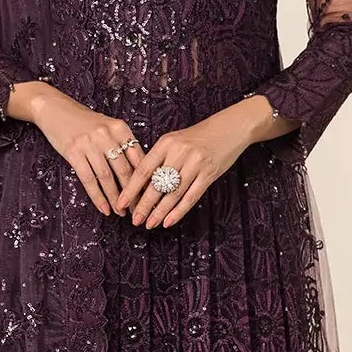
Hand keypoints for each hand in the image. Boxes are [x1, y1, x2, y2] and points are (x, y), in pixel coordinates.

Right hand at [18, 83, 143, 214]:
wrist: (55, 109)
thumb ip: (122, 145)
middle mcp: (107, 135)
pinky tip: (103, 208)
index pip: (138, 158)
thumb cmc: (85, 122)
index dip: (145, 180)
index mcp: (120, 128)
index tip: (150, 196)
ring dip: (115, 199)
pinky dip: (97, 197)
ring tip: (120, 212)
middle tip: (138, 210)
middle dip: (132, 194)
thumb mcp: (108, 128)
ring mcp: (89, 143)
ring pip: (107, 178)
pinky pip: (88, 179)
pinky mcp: (73, 152)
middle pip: (124, 170)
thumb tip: (139, 174)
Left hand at [117, 103, 257, 228]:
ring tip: (150, 224)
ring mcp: (195, 164)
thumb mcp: (175, 140)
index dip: (131, 189)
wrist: (230, 128)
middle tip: (135, 220)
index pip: (143, 170)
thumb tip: (140, 184)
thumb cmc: (198, 137)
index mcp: (166, 143)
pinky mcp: (209, 174)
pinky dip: (178, 211)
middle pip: (156, 184)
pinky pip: (191, 197)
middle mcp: (179, 153)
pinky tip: (169, 221)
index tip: (121, 203)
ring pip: (173, 194)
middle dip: (143, 205)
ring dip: (160, 212)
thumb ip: (159, 158)